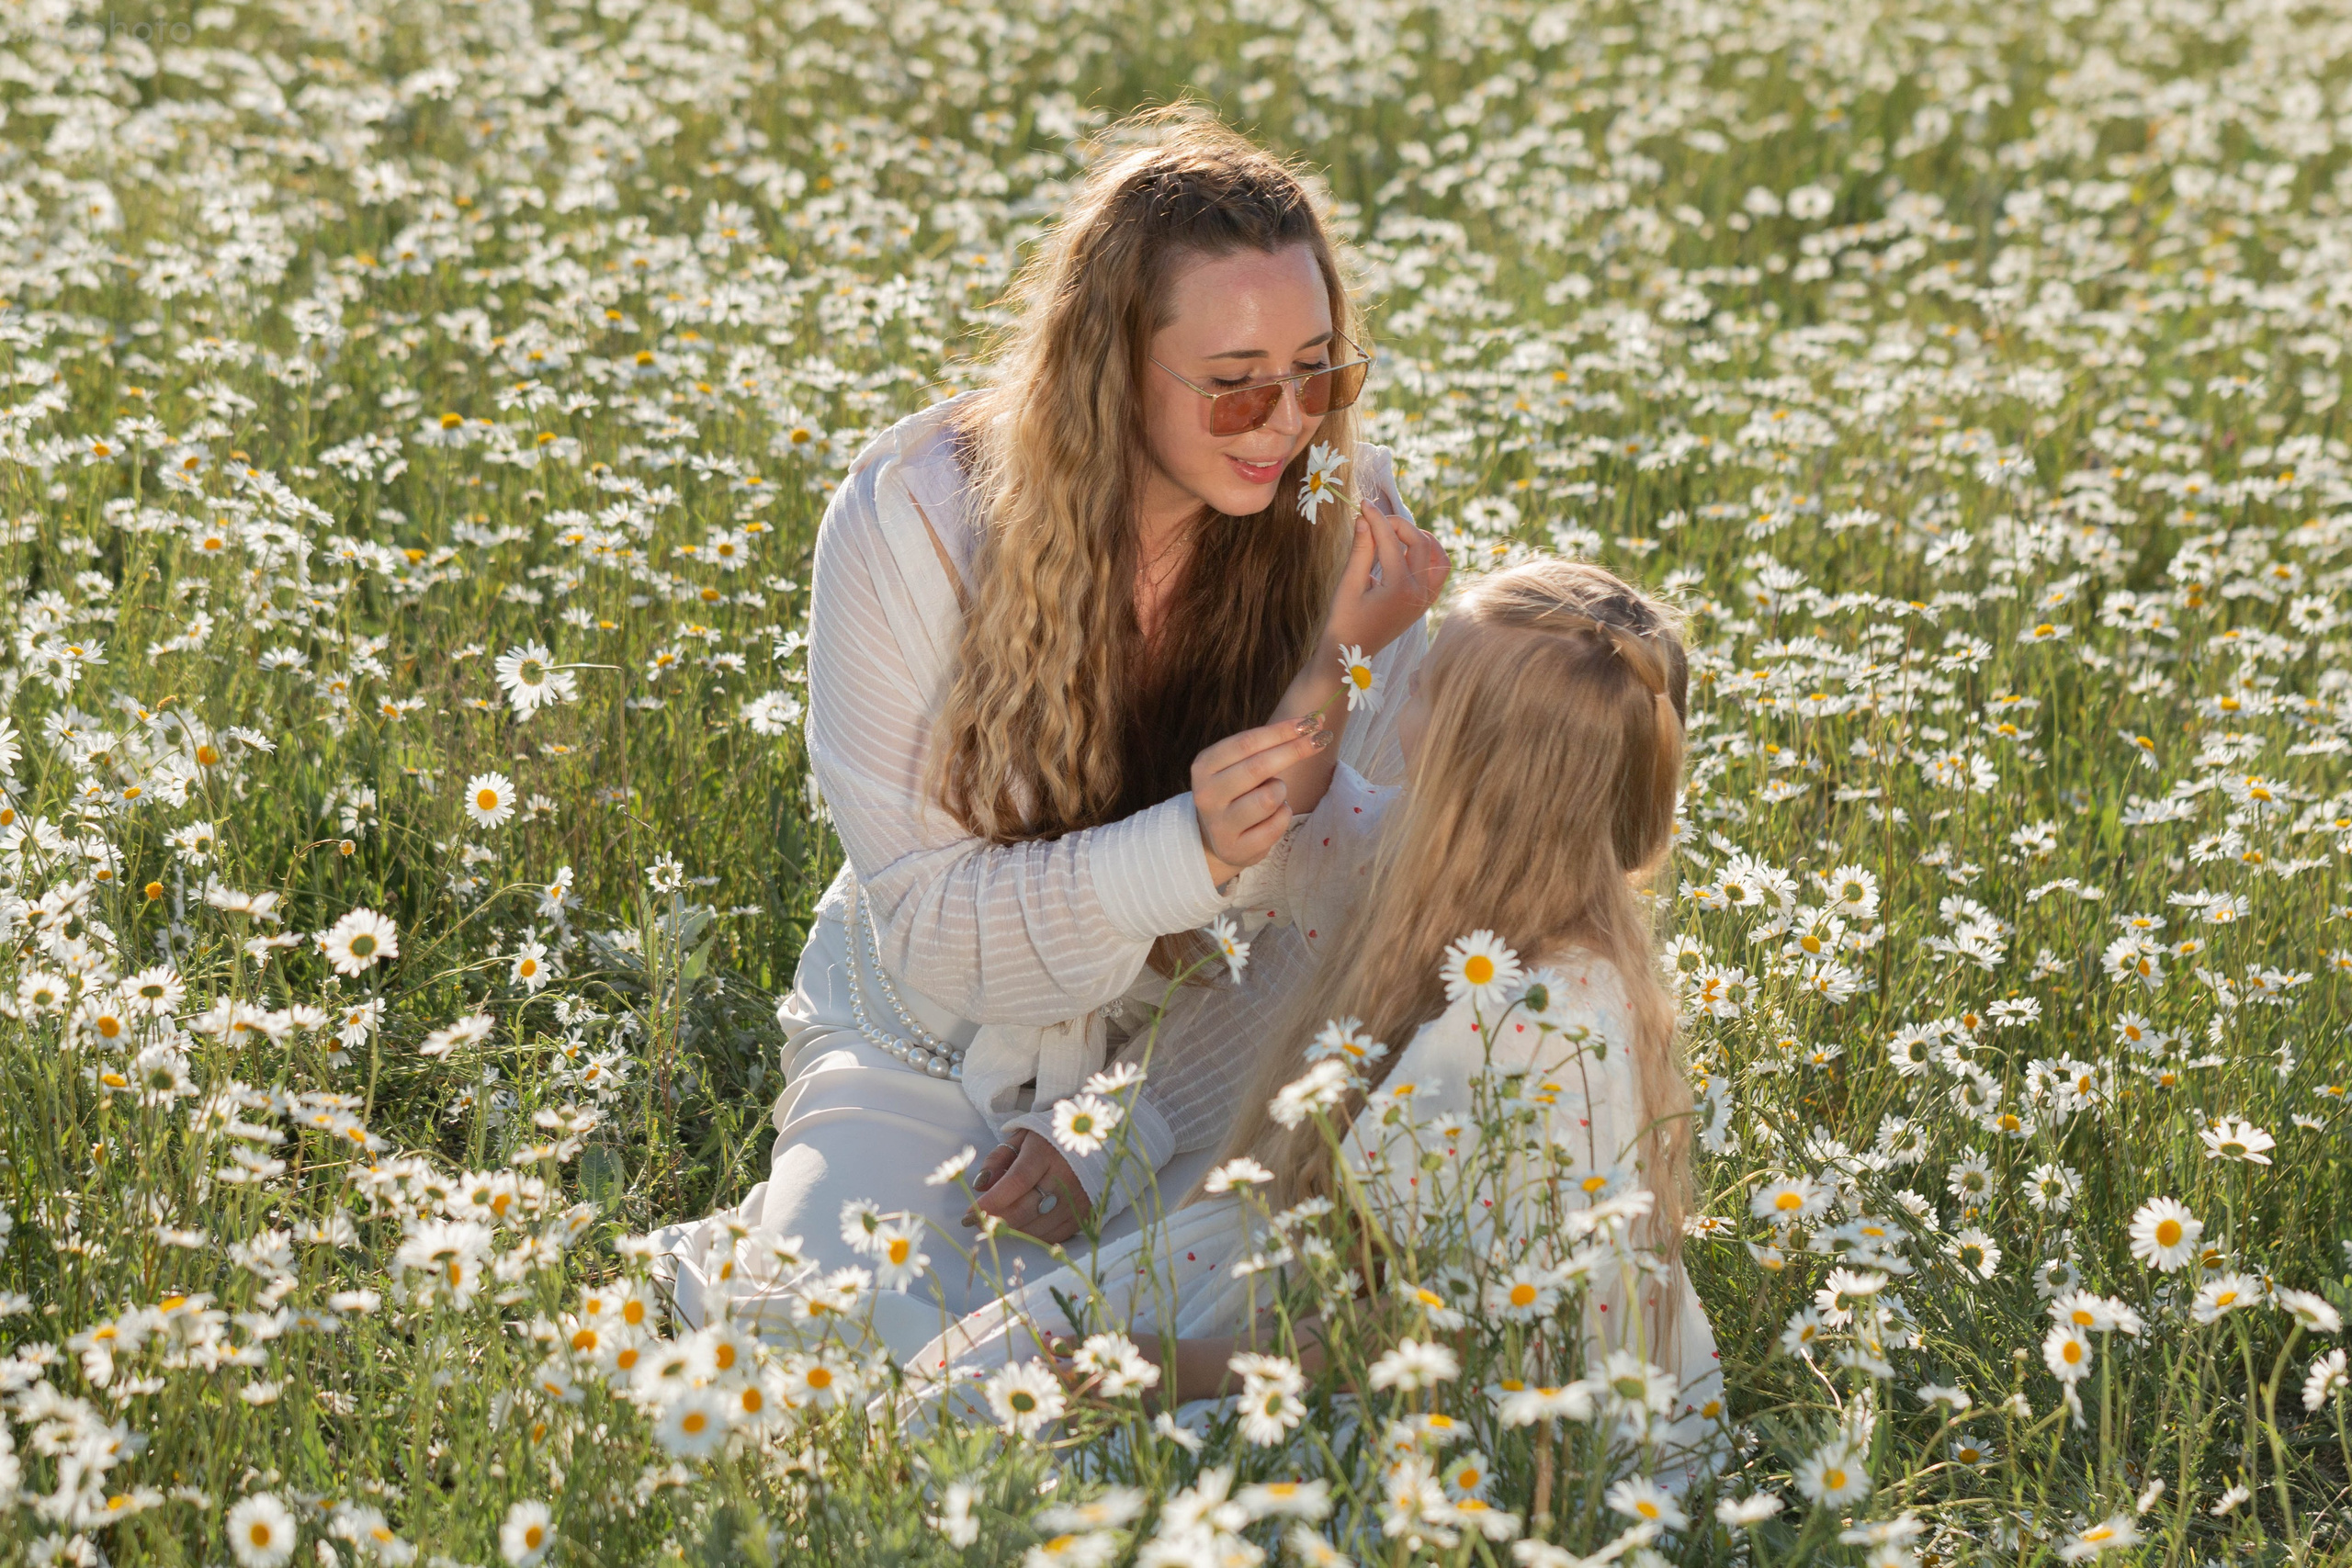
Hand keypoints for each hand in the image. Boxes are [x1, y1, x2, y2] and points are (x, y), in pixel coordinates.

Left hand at [960, 1129, 1089, 1243]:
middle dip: (996, 1220)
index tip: (969, 1213)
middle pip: (1025, 1209)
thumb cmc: (1052, 1137)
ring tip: (996, 1226)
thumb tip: (980, 1186)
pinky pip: (1054, 1235)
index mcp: (1047, 1151)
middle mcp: (1065, 1176)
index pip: (1016, 1181)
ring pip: (1038, 1226)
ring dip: (1012, 1231)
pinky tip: (1022, 1227)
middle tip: (977, 1223)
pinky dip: (1033, 1235)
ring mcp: (1078, 1197)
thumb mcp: (1023, 1136)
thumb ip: (998, 1158)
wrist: (1099, 1139)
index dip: (992, 1202)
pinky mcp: (1086, 1213)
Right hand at [1191, 717, 1329, 883]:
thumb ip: (1268, 745)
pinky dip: (1282, 815)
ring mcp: (1219, 824)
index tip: (1310, 722)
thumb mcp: (1239, 765)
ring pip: (1269, 797)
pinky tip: (1272, 817)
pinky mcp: (1235, 848)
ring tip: (1273, 795)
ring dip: (1281, 791)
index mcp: (1205, 766)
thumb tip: (1313, 722)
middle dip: (1295, 750)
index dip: (1281, 731)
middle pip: (1259, 767)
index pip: (1247, 743)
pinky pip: (1276, 824)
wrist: (1214, 839)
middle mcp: (1207, 794)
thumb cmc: (1236, 792)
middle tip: (1321, 739)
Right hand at [1324, 494, 1449, 656]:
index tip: (1363, 504)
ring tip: (1396, 532)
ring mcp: (1425, 600)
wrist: (1350, 655)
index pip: (1390, 541)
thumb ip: (1360, 550)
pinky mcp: (1424, 603)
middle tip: (1374, 518)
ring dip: (1421, 538)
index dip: (1376, 518)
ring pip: (1438, 557)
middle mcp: (1419, 593)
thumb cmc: (1343, 622)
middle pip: (1420, 542)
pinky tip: (1407, 550)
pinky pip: (1437, 572)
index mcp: (1399, 589)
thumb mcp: (1348, 585)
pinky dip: (1427, 556)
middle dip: (1398, 524)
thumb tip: (1364, 518)